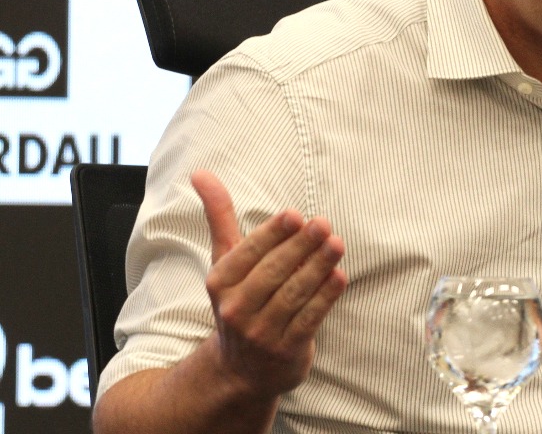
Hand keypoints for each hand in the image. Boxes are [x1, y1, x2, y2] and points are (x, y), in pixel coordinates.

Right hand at [191, 170, 347, 399]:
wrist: (242, 369)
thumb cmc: (239, 298)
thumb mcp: (225, 260)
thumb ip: (219, 217)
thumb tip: (201, 172)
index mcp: (219, 283)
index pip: (248, 254)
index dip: (272, 235)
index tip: (294, 215)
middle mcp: (236, 309)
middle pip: (273, 272)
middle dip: (300, 246)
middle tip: (324, 223)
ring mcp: (261, 332)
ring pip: (294, 294)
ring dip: (317, 267)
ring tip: (337, 244)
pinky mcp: (287, 349)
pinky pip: (309, 318)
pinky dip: (325, 296)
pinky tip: (339, 275)